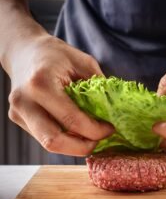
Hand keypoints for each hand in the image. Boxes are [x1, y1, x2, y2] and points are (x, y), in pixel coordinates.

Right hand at [5, 34, 113, 155]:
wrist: (24, 51)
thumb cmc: (56, 54)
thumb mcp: (84, 62)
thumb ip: (98, 88)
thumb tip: (114, 111)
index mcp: (41, 84)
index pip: (72, 120)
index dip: (95, 131)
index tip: (110, 129)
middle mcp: (24, 102)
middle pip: (54, 142)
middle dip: (83, 147)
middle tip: (100, 140)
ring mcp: (18, 112)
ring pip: (48, 144)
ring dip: (73, 146)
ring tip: (91, 137)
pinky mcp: (18, 118)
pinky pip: (44, 136)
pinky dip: (64, 138)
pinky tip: (76, 130)